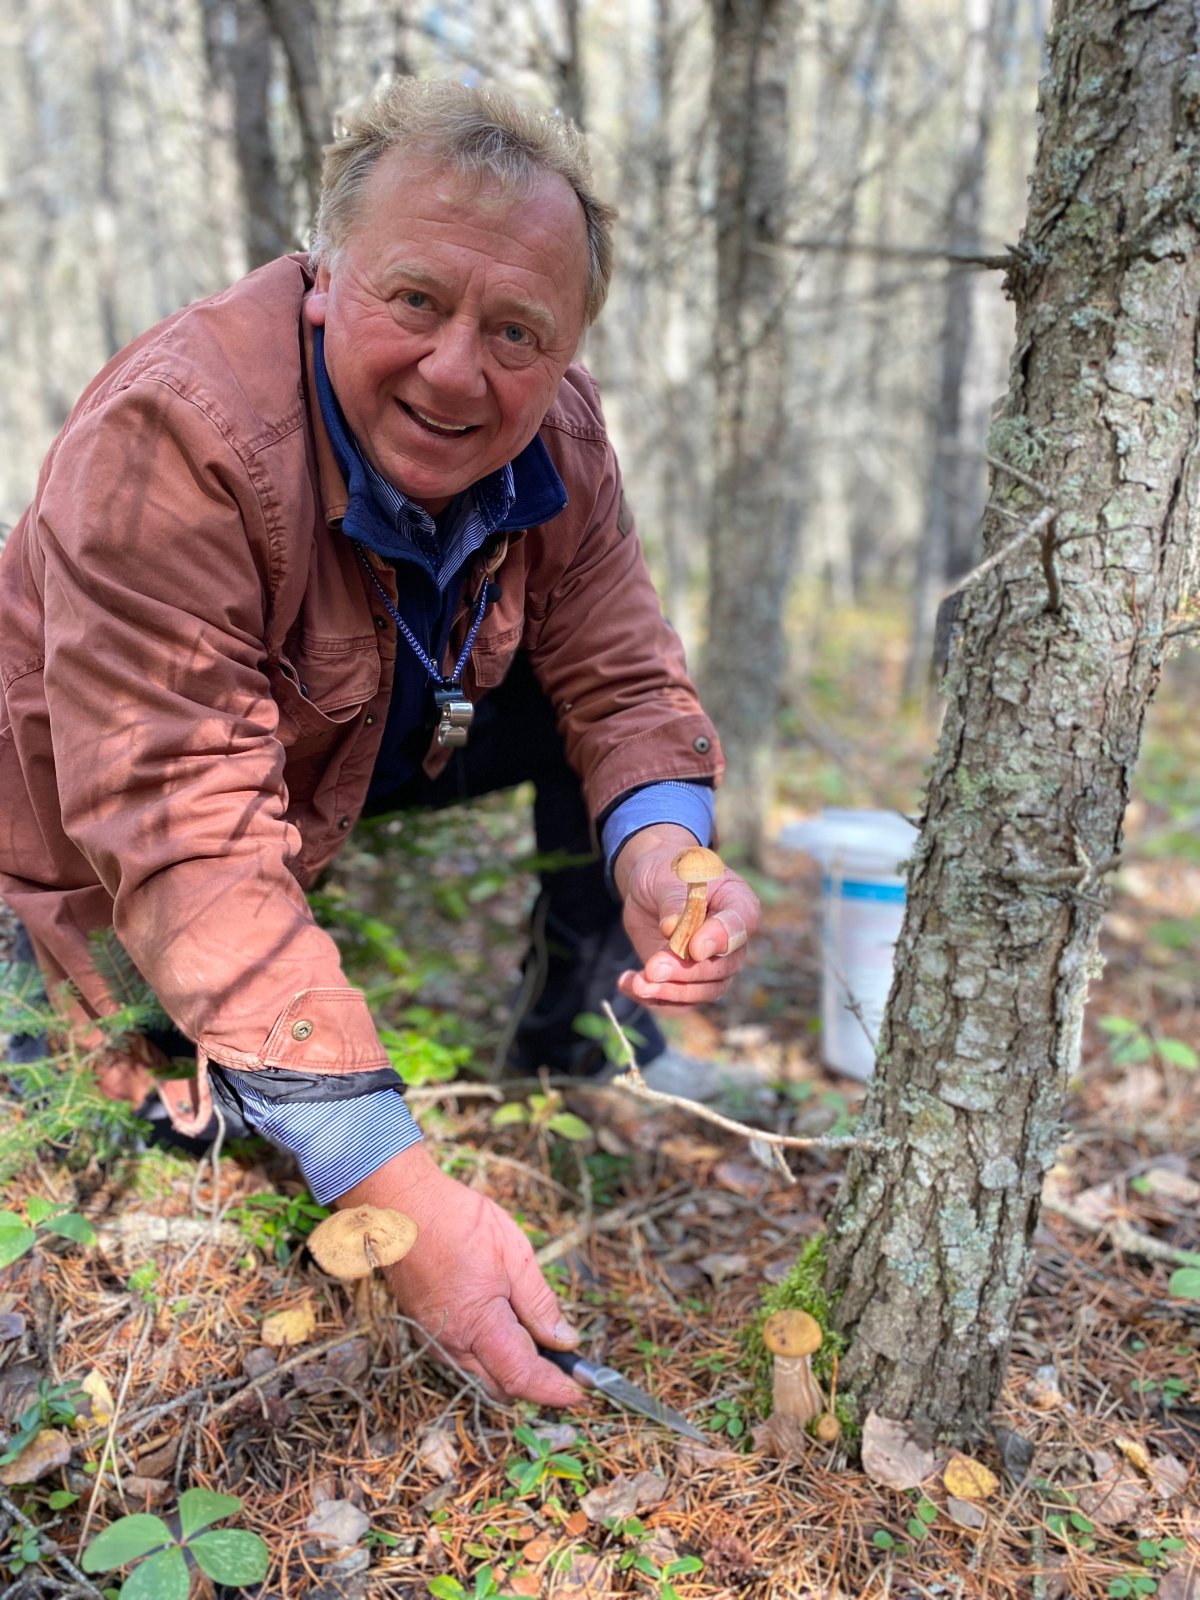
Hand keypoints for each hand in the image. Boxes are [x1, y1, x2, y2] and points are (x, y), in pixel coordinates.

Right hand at [336, 1144, 584, 1406]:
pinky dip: (490, 1353)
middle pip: (501, 1387)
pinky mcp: (426, 1328)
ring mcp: (435, 1339)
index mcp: (478, 1326)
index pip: (522, 1377)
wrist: (401, 1205)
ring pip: (482, 1375)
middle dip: (536, 1383)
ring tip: (538, 1336)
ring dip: (512, 1367)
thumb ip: (540, 1304)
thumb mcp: (514, 1254)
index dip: (555, 1390)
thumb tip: (565, 1340)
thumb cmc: (458, 1222)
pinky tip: (505, 1322)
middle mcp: (452, 1344)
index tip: (583, 1392)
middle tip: (566, 1361)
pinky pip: (464, 1357)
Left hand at [613, 825, 759, 1009]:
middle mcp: (732, 942)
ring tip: (637, 983)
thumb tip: (672, 929)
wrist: (651, 885)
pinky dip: (652, 998)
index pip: (740, 928)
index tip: (695, 948)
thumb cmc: (669, 872)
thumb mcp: (670, 876)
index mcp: (738, 905)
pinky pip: (677, 1000)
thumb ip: (675, 902)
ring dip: (669, 992)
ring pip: (702, 992)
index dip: (719, 940)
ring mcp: (711, 965)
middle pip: (721, 969)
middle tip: (653, 968)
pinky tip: (628, 984)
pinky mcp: (686, 980)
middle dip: (685, 972)